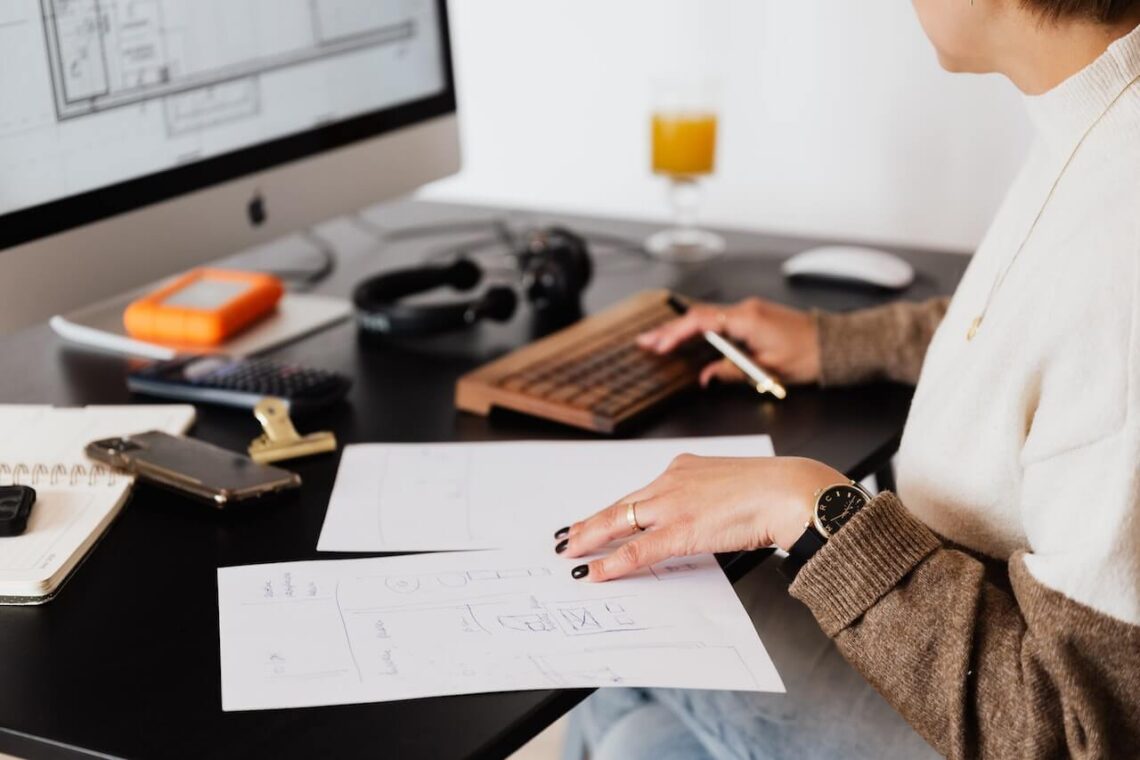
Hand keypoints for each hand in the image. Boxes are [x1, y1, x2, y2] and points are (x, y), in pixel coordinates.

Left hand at [554, 455, 846, 581]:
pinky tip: (596, 571)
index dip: (615, 508)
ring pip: (620, 523)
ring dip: (592, 540)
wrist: (788, 491)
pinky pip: (638, 549)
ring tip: (572, 553)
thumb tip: (701, 519)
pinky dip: (613, 562)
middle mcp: (672, 481)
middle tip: (568, 536)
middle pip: (621, 505)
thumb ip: (707, 499)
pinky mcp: (681, 529)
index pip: (640, 493)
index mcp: (684, 468)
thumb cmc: (770, 491)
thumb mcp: (730, 486)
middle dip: (591, 523)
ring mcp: (673, 504)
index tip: (597, 517)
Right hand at [637, 298, 820, 386]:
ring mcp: (748, 311)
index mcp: (747, 320)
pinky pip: (718, 320)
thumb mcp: (767, 370)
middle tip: (646, 340)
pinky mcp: (752, 316)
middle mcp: (745, 310)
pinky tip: (686, 337)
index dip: (677, 334)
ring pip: (706, 317)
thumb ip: (732, 371)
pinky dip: (698, 329)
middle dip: (670, 329)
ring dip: (682, 329)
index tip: (659, 346)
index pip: (702, 322)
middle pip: (698, 316)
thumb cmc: (807, 356)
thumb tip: (706, 376)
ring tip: (658, 340)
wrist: (832, 345)